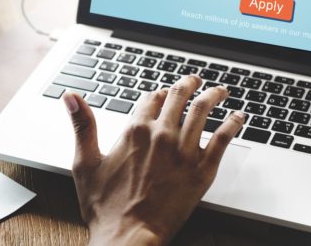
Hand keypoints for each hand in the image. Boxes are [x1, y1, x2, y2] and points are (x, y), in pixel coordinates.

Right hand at [63, 75, 244, 245]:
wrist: (129, 236)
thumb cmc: (105, 206)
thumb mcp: (85, 162)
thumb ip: (82, 125)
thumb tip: (71, 96)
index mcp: (134, 131)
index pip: (151, 98)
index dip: (158, 93)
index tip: (163, 92)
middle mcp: (161, 135)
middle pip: (179, 97)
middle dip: (188, 84)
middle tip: (195, 80)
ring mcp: (184, 152)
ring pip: (203, 111)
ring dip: (213, 95)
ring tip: (220, 90)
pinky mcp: (202, 170)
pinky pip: (223, 139)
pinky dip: (233, 123)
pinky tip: (239, 117)